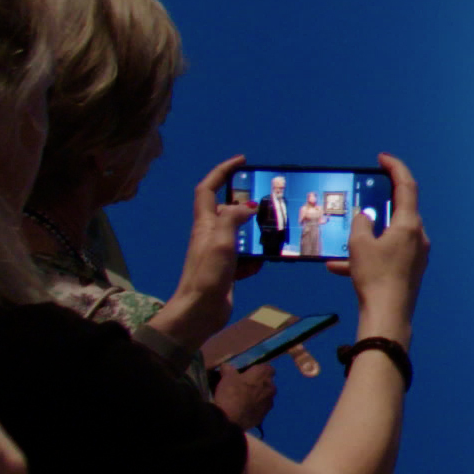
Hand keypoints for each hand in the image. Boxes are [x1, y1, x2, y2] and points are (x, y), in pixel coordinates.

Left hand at [160, 156, 254, 342]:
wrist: (199, 312)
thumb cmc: (207, 274)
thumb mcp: (221, 242)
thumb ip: (232, 219)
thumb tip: (246, 207)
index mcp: (205, 224)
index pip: (208, 188)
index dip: (222, 171)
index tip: (241, 161)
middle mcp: (210, 234)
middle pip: (225, 209)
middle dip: (244, 202)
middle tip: (266, 200)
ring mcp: (218, 253)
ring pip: (239, 234)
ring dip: (254, 232)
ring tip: (273, 231)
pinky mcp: (227, 270)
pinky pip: (245, 257)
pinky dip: (255, 259)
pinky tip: (262, 263)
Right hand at [212, 357, 278, 432]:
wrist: (231, 418)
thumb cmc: (231, 392)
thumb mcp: (226, 377)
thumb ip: (228, 370)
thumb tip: (226, 366)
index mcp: (263, 375)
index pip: (268, 368)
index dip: (259, 369)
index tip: (249, 373)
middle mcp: (271, 387)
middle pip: (268, 383)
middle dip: (259, 383)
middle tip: (245, 386)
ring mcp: (269, 403)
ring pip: (266, 396)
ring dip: (258, 396)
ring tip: (245, 399)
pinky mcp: (265, 415)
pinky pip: (262, 408)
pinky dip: (256, 407)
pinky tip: (245, 410)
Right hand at [337, 153, 429, 320]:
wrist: (388, 317)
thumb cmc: (375, 277)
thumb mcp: (359, 246)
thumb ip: (360, 224)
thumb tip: (365, 217)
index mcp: (409, 225)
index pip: (407, 186)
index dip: (395, 168)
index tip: (382, 158)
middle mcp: (418, 237)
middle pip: (399, 211)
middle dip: (378, 205)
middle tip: (363, 196)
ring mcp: (417, 255)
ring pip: (389, 237)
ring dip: (365, 238)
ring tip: (341, 246)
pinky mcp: (410, 271)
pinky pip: (387, 256)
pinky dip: (367, 257)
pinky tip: (339, 268)